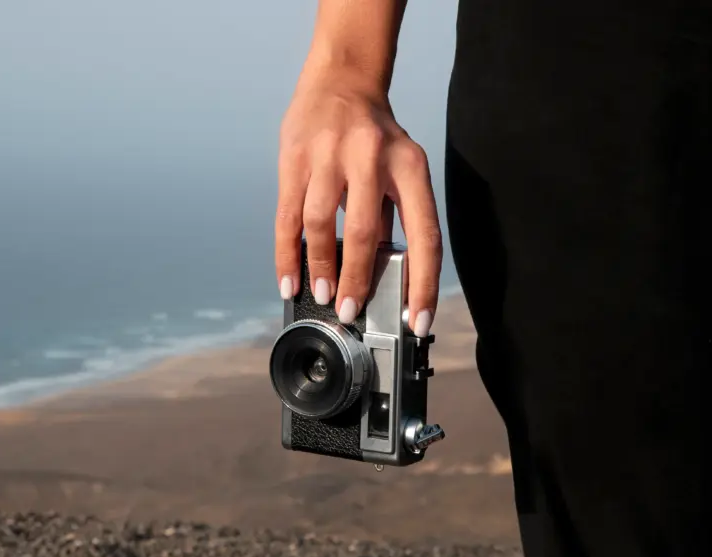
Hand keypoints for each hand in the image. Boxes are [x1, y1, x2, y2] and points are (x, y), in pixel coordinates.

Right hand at [275, 68, 441, 336]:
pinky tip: (289, 280)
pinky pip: (287, 216)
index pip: (425, 235)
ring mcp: (329, 156)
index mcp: (410, 166)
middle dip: (356, 281)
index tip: (418, 321)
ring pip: (320, 224)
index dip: (424, 284)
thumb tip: (382, 275)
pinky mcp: (294, 157)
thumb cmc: (374, 134)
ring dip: (319, 267)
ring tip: (319, 294)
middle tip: (350, 311)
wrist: (340, 80)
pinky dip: (287, 254)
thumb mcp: (399, 166)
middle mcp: (371, 158)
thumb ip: (392, 214)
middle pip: (364, 233)